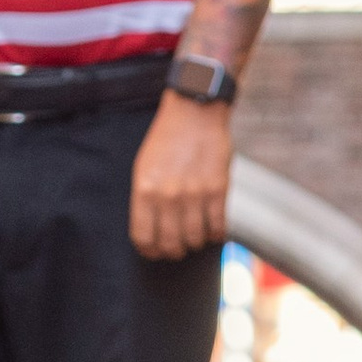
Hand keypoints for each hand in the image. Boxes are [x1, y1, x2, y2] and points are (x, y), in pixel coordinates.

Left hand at [130, 93, 235, 257]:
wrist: (194, 110)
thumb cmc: (168, 138)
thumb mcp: (144, 167)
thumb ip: (146, 199)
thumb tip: (152, 231)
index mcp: (145, 190)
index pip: (144, 238)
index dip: (150, 251)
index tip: (155, 251)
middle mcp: (168, 195)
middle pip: (171, 244)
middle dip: (174, 251)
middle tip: (178, 248)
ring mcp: (194, 193)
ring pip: (195, 239)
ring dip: (195, 243)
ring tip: (196, 236)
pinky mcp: (218, 189)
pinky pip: (217, 227)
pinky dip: (216, 234)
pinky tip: (213, 230)